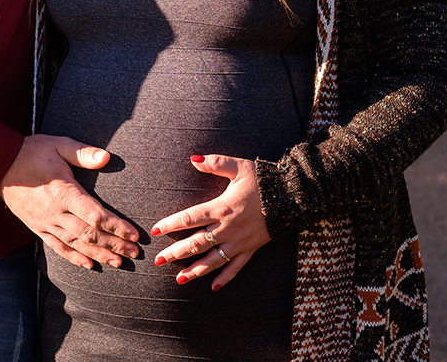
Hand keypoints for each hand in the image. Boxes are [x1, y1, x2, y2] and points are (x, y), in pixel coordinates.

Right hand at [0, 134, 140, 269]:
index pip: (95, 215)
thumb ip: (82, 153)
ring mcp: (45, 223)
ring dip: (99, 255)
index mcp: (63, 191)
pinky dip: (74, 258)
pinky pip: (58, 247)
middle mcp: (55, 212)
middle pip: (89, 234)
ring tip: (119, 262)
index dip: (116, 227)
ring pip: (76, 244)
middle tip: (135, 253)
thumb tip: (106, 157)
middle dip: (114, 245)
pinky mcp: (37, 228)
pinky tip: (90, 265)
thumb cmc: (33, 152)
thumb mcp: (58, 144)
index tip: (134, 234)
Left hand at [150, 154, 270, 290]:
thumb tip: (192, 159)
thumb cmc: (262, 180)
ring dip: (195, 270)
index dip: (171, 224)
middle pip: (196, 244)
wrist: (291, 196)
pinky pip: (236, 267)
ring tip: (179, 279)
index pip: (190, 218)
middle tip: (158, 260)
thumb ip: (215, 163)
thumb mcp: (239, 167)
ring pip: (213, 260)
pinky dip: (224, 278)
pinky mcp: (250, 249)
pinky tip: (213, 288)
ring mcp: (239, 242)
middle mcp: (227, 228)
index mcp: (221, 208)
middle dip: (176, 252)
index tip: (156, 229)